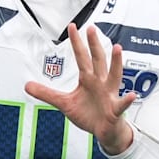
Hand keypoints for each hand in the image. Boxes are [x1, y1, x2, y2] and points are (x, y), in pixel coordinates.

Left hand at [24, 24, 136, 153]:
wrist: (103, 131)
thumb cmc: (88, 114)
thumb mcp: (64, 103)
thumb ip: (46, 94)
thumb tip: (27, 86)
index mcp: (88, 79)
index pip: (81, 57)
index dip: (77, 43)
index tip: (72, 26)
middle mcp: (100, 83)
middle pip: (97, 60)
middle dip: (94, 45)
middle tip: (91, 29)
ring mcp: (109, 94)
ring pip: (114, 76)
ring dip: (116, 63)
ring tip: (118, 49)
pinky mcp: (115, 109)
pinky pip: (122, 104)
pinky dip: (127, 100)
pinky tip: (131, 95)